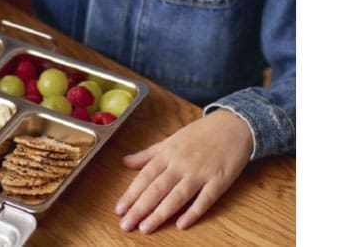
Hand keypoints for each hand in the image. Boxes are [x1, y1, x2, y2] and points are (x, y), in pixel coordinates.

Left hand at [115, 109, 252, 233]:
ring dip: (160, 213)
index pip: (145, 176)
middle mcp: (181, 164)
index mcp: (168, 154)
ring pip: (177, 196)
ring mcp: (200, 172)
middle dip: (140, 208)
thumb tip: (125, 162)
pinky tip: (181, 224)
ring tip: (145, 228)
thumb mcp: (171, 140)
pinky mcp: (219, 180)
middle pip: (157, 188)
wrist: (233, 125)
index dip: (131, 194)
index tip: (119, 209)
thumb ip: (148, 154)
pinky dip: (194, 211)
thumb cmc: (200, 134)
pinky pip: (205, 199)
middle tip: (126, 225)